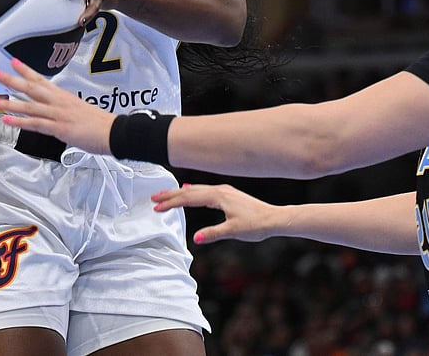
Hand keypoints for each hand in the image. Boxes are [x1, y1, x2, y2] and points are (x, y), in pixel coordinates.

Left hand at [0, 58, 113, 154]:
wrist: (114, 132)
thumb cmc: (100, 123)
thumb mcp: (79, 110)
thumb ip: (63, 108)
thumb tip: (54, 110)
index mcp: (63, 97)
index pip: (41, 79)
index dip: (26, 70)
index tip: (13, 61)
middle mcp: (58, 102)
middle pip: (31, 87)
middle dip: (11, 79)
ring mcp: (58, 114)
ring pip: (29, 106)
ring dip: (9, 102)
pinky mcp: (60, 128)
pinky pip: (36, 124)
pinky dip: (20, 121)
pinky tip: (8, 120)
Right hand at [151, 183, 282, 244]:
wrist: (274, 219)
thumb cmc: (256, 225)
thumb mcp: (233, 231)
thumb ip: (213, 233)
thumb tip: (195, 239)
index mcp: (218, 197)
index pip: (189, 198)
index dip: (172, 203)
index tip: (157, 207)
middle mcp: (219, 190)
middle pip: (190, 191)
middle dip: (171, 194)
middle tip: (154, 198)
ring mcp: (224, 191)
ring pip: (196, 190)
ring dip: (180, 193)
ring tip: (166, 195)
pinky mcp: (228, 195)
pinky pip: (204, 191)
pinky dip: (192, 192)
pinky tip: (189, 191)